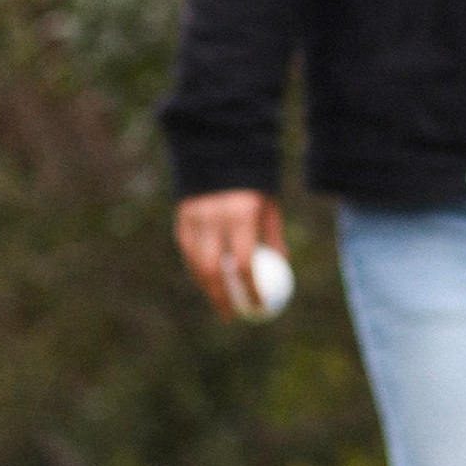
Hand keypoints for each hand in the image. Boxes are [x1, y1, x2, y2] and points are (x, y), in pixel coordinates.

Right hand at [175, 190, 287, 321]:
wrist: (220, 149)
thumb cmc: (253, 180)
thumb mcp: (270, 204)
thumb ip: (273, 234)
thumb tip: (283, 265)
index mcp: (241, 215)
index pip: (244, 264)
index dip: (251, 290)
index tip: (259, 308)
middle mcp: (214, 217)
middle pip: (214, 270)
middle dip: (221, 298)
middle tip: (231, 316)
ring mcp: (194, 216)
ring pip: (195, 261)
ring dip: (205, 286)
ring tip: (217, 301)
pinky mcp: (181, 214)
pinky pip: (187, 248)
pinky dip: (195, 266)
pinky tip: (204, 280)